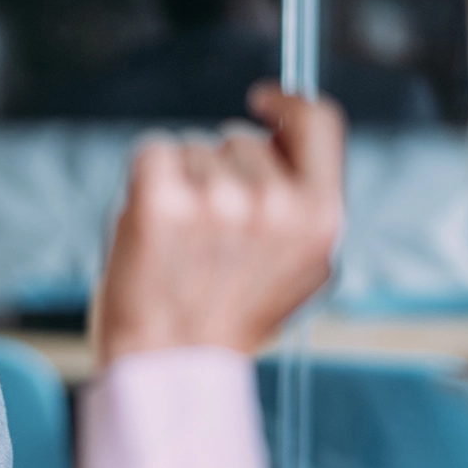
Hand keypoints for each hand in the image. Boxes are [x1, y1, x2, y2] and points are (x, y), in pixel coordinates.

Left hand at [93, 85, 344, 366]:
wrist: (168, 366)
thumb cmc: (227, 319)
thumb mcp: (300, 271)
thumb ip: (305, 205)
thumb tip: (293, 127)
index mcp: (320, 219)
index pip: (319, 123)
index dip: (290, 105)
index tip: (265, 101)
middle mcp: (273, 205)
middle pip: (242, 138)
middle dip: (222, 172)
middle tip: (208, 236)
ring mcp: (215, 201)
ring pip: (195, 148)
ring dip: (183, 184)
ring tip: (180, 245)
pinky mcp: (158, 200)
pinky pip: (155, 152)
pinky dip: (147, 181)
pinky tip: (152, 226)